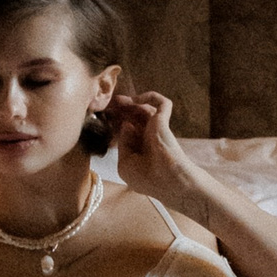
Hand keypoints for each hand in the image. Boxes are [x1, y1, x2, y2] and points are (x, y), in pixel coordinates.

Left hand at [105, 89, 197, 209]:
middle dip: (122, 111)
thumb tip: (126, 125)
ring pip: (145, 109)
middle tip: (111, 104)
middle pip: (134, 119)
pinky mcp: (164, 121)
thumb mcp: (125, 164)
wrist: (170, 180)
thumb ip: (123, 144)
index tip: (105, 116)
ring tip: (118, 99)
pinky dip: (151, 97)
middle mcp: (149, 138)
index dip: (117, 124)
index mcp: (140, 151)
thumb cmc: (148, 178)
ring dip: (131, 103)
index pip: (128, 133)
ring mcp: (157, 129)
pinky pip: (162, 103)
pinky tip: (136, 99)